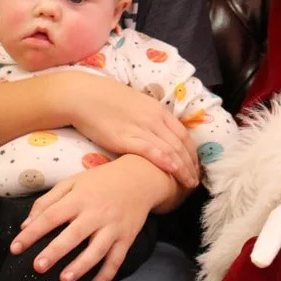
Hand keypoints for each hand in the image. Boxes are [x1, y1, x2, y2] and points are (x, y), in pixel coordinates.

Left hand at [10, 155, 157, 280]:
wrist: (141, 177)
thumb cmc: (101, 181)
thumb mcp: (73, 181)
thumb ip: (47, 201)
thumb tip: (26, 224)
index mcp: (80, 197)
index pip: (51, 216)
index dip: (32, 233)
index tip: (15, 248)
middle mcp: (97, 213)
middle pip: (74, 234)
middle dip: (56, 251)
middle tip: (38, 267)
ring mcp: (113, 227)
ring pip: (97, 250)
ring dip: (81, 266)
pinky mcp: (127, 238)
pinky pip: (116, 261)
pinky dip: (105, 277)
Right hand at [58, 71, 198, 187]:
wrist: (84, 96)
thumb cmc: (107, 100)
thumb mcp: (137, 105)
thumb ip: (150, 119)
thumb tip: (158, 133)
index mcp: (159, 110)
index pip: (183, 134)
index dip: (192, 153)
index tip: (195, 167)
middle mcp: (155, 119)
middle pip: (181, 144)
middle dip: (191, 164)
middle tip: (196, 181)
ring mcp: (142, 128)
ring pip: (171, 150)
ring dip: (183, 168)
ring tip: (189, 184)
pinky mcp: (126, 138)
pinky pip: (152, 151)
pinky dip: (166, 162)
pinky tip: (174, 172)